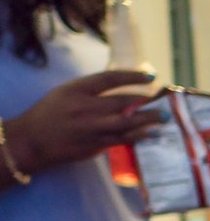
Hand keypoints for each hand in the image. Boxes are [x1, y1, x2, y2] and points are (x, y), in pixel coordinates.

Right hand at [5, 69, 162, 175]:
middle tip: (164, 100)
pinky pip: (122, 139)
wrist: (33, 141)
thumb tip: (124, 89)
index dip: (132, 76)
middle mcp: (84, 107)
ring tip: (165, 116)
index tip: (151, 75)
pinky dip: (139, 136)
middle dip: (146, 100)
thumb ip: (92, 90)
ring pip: (126, 122)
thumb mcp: (66, 93)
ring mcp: (91, 128)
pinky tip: (152, 133)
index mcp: (76, 90)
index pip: (109, 78)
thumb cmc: (51, 113)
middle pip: (122, 101)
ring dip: (149, 119)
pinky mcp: (95, 145)